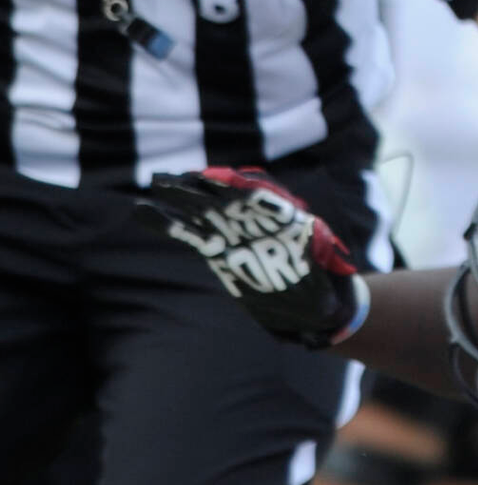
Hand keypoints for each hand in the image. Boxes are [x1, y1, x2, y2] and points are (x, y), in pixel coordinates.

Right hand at [139, 170, 365, 346]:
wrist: (310, 305)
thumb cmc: (325, 280)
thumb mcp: (322, 261)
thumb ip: (308, 247)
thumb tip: (306, 229)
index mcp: (284, 219)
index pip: (257, 197)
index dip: (234, 187)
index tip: (212, 179)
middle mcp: (257, 224)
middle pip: (224, 200)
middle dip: (197, 190)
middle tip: (165, 179)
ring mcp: (237, 236)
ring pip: (204, 212)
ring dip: (180, 198)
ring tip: (155, 184)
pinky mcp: (219, 252)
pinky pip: (192, 235)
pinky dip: (170, 224)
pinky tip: (143, 212)